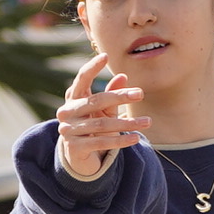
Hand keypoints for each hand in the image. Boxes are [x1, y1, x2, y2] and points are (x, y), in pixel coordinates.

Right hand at [55, 52, 150, 181]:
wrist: (79, 157)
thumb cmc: (93, 128)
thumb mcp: (104, 110)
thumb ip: (112, 94)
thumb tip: (123, 76)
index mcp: (73, 98)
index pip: (81, 79)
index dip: (92, 67)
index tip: (106, 56)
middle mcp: (67, 112)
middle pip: (96, 101)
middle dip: (120, 97)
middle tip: (140, 93)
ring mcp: (68, 130)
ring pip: (102, 124)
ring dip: (127, 124)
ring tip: (147, 122)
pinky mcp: (74, 148)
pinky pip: (101, 142)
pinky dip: (120, 141)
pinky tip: (135, 138)